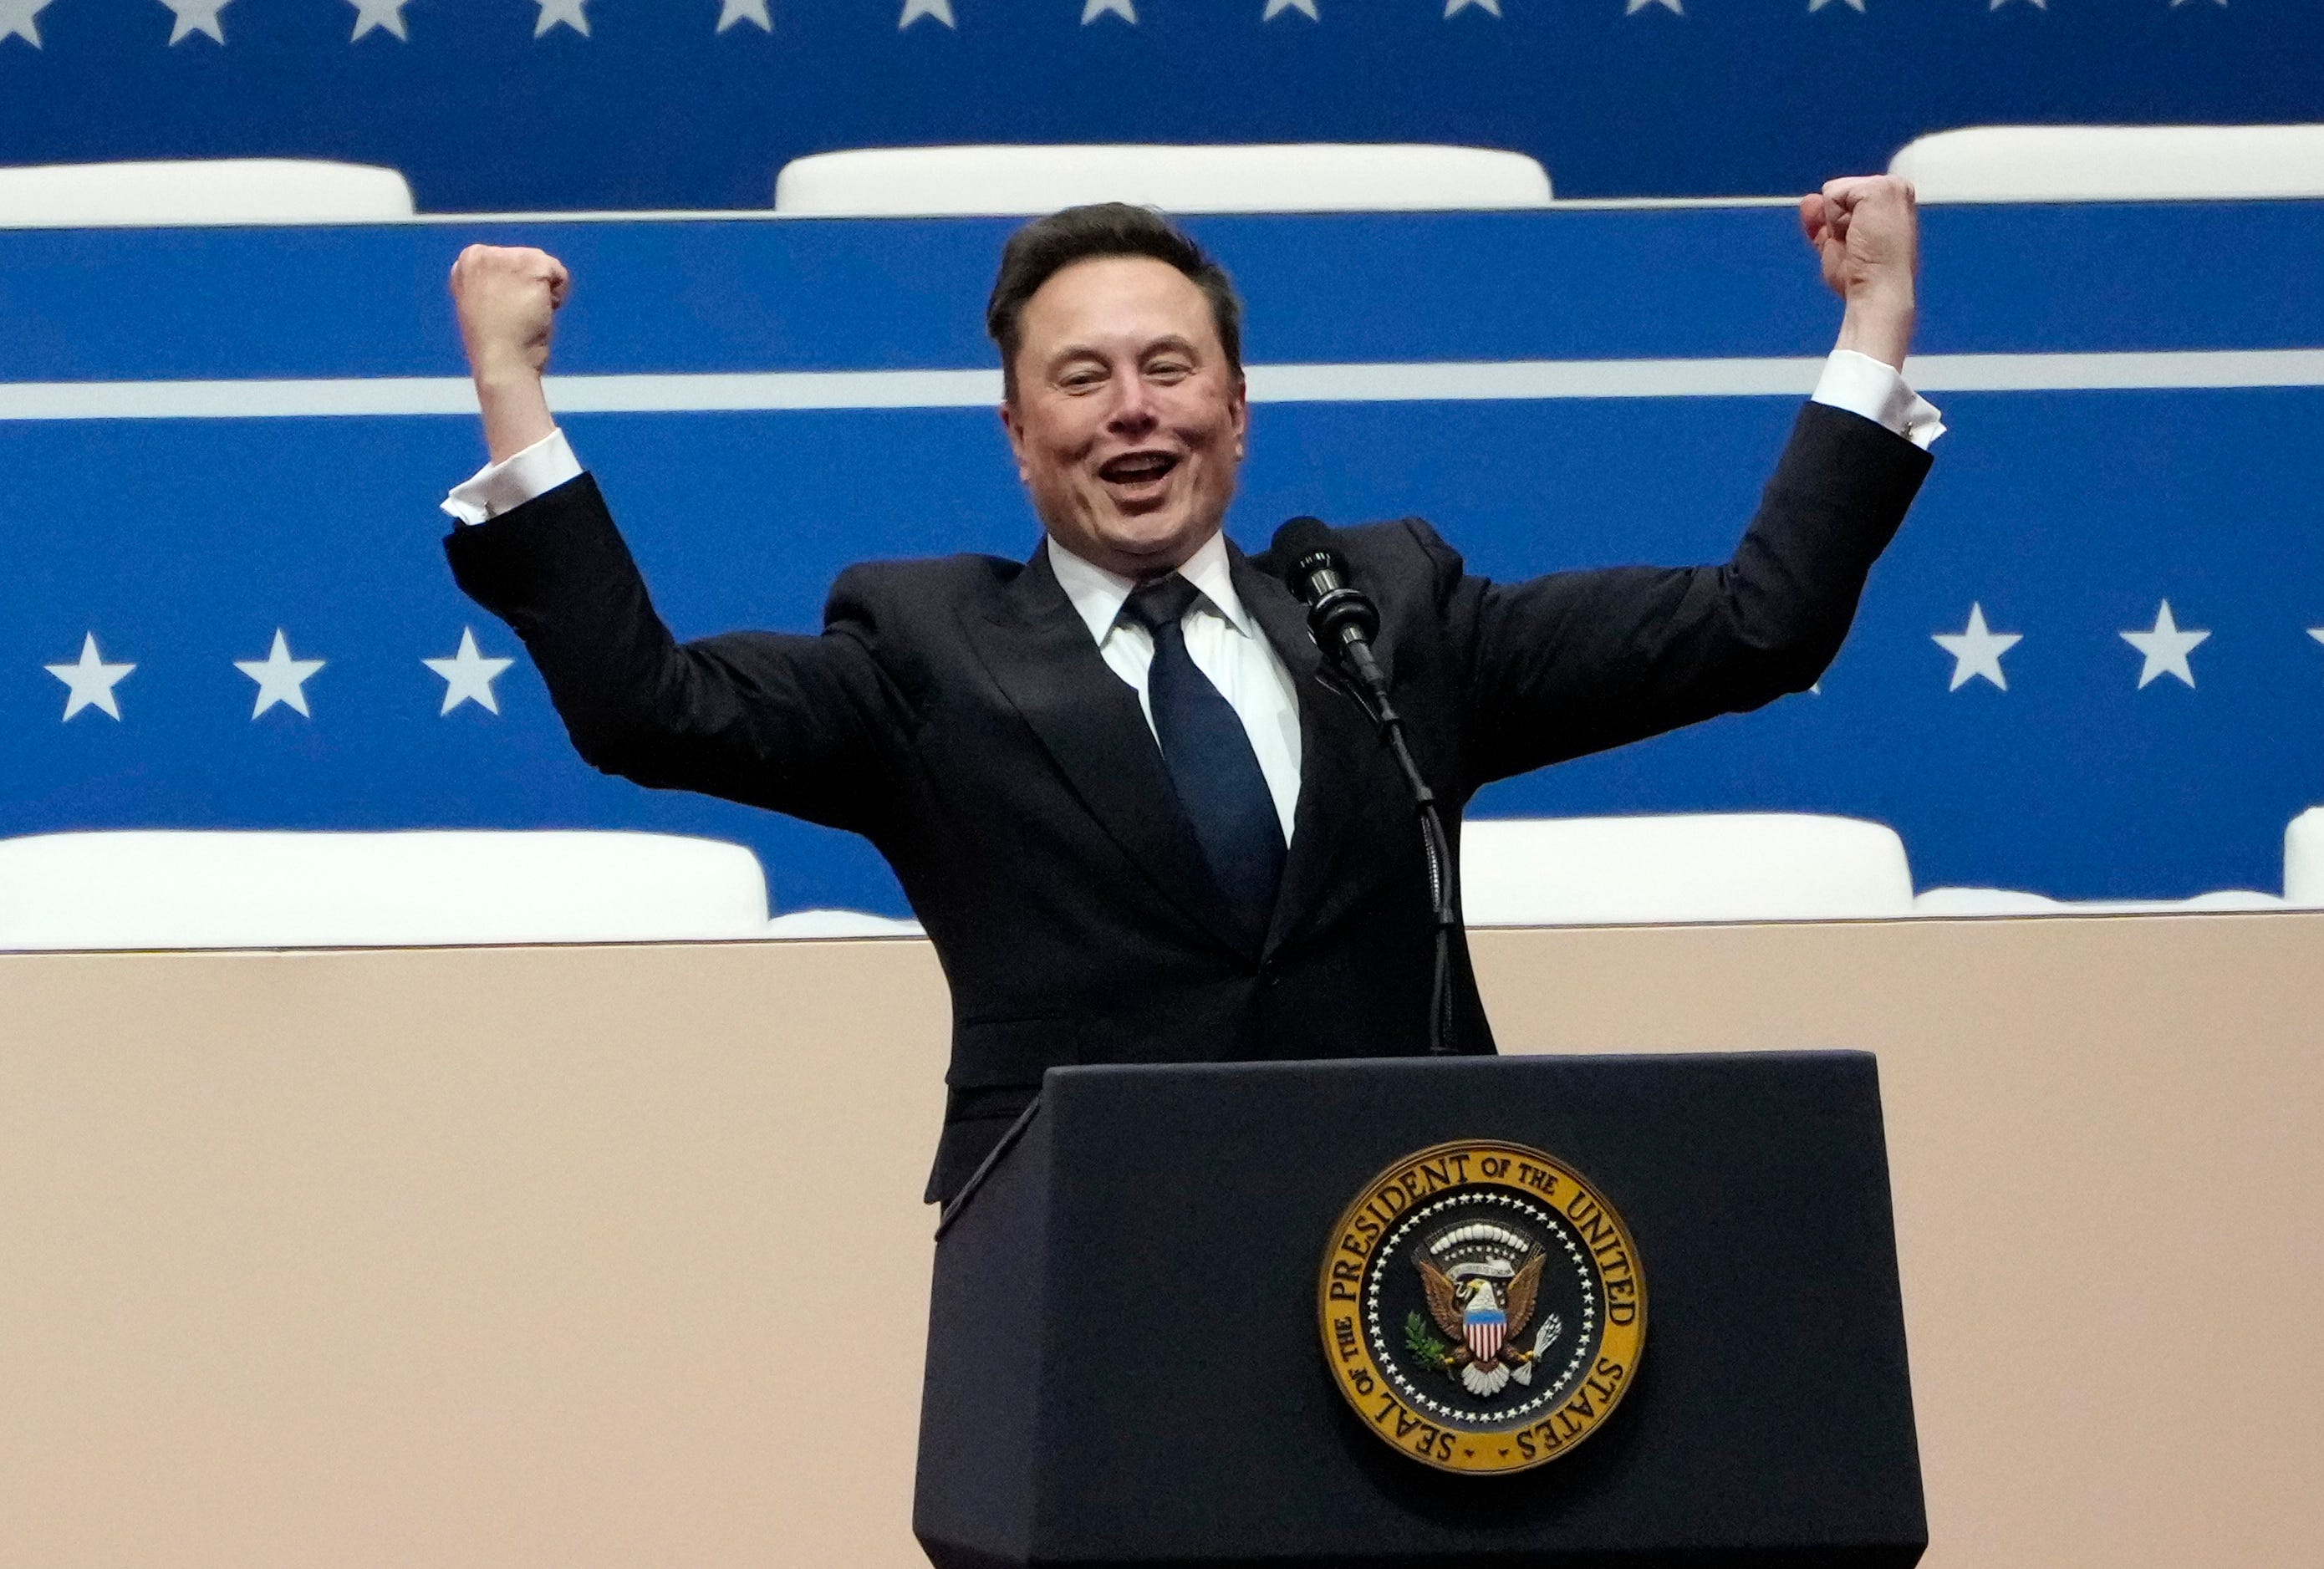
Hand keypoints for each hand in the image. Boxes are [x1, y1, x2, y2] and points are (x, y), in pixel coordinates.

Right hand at [448, 244, 567, 461]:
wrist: (501, 362)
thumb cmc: (493, 343)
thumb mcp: (480, 302)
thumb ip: (491, 281)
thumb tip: (512, 278)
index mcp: (467, 261)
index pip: (506, 263)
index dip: (511, 290)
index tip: (500, 312)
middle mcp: (482, 254)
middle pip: (525, 261)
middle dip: (528, 288)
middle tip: (514, 316)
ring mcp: (506, 257)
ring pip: (544, 266)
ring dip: (543, 293)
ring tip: (524, 315)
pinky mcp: (531, 265)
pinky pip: (559, 273)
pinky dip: (558, 295)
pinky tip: (539, 312)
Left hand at [1799, 175, 1916, 369]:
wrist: (1878, 289)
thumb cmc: (1865, 278)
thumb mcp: (1838, 244)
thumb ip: (1824, 220)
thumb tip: (1809, 199)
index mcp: (1891, 203)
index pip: (1844, 200)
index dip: (1836, 225)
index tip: (1853, 248)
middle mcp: (1895, 189)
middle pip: (1837, 192)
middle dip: (1835, 222)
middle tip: (1856, 248)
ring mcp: (1888, 185)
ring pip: (1833, 193)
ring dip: (1835, 222)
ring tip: (1858, 243)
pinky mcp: (1877, 188)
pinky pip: (1831, 195)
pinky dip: (1834, 220)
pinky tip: (1856, 235)